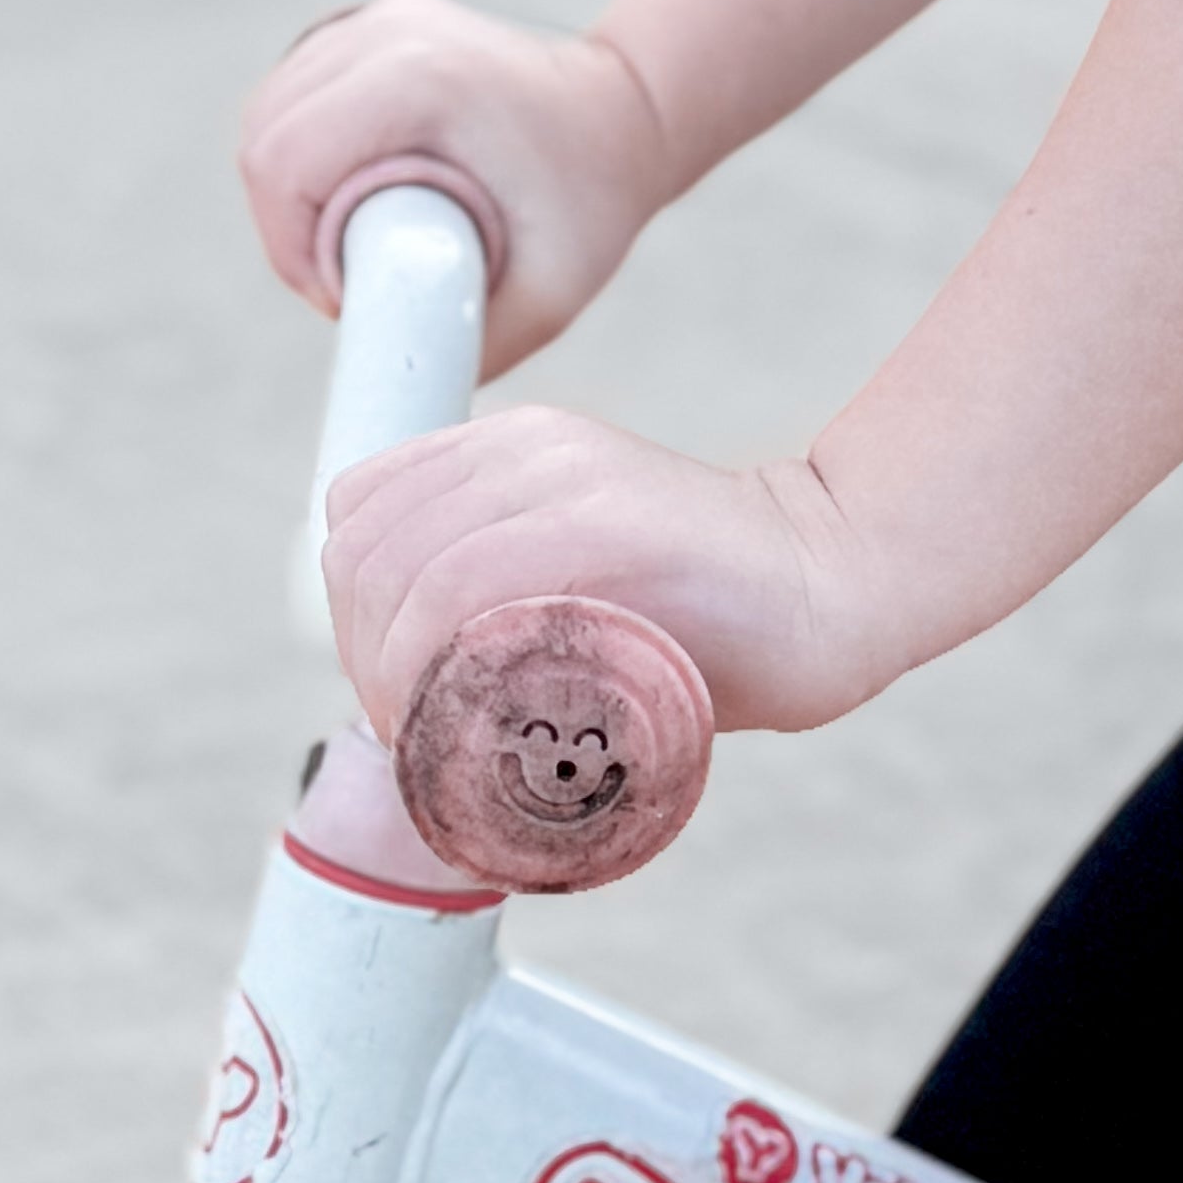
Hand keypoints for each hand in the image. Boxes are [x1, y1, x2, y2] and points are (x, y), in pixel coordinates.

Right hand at [239, 0, 680, 376]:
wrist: (632, 115)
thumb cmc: (595, 201)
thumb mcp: (550, 295)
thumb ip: (463, 354)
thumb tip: (388, 408)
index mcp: (425, 79)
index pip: (283, 162)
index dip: (292, 248)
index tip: (347, 294)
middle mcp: (394, 31)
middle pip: (266, 133)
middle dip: (286, 225)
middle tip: (348, 276)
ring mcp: (383, 16)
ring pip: (270, 108)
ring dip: (288, 186)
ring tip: (352, 235)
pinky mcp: (377, 22)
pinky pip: (297, 89)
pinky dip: (301, 145)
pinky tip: (348, 185)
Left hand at [324, 405, 881, 740]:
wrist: (829, 587)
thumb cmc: (705, 615)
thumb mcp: (582, 573)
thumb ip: (505, 589)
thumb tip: (407, 681)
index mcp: (513, 448)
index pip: (360, 513)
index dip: (353, 613)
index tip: (395, 689)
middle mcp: (525, 447)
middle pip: (363, 549)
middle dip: (361, 656)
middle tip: (412, 729)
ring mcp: (562, 477)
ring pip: (398, 569)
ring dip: (387, 675)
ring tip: (431, 735)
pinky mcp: (601, 520)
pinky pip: (459, 585)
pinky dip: (429, 664)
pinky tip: (457, 717)